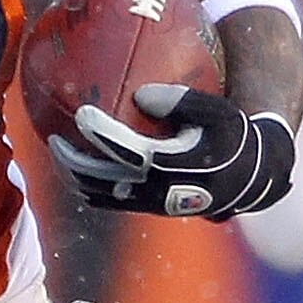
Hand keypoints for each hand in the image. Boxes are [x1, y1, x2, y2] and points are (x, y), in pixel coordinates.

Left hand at [50, 83, 297, 219]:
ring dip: (75, 176)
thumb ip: (182, 100)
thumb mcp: (218, 112)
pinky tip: (78, 166)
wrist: (249, 177)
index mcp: (171, 165)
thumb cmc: (233, 136)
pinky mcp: (149, 208)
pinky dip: (89, 185)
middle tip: (53, 138)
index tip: (80, 113)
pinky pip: (109, 200)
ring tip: (59, 153)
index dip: (100, 133)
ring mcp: (150, 203)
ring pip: (99, 195)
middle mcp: (156, 190)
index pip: (125, 150)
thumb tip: (142, 95)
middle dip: (72, 161)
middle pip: (101, 180)